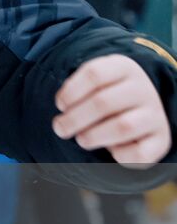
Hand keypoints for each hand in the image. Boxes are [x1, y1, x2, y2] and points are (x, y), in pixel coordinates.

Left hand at [53, 54, 172, 165]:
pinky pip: (138, 153)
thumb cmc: (105, 95)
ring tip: (81, 139)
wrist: (141, 109)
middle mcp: (143, 89)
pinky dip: (119, 155)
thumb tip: (64, 115)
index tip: (60, 105)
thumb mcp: (93, 84)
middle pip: (102, 103)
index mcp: (124, 67)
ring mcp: (155, 115)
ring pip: (121, 127)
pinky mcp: (162, 140)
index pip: (93, 73)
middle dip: (74, 119)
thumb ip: (76, 92)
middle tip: (60, 129)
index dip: (70, 92)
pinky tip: (112, 150)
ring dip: (93, 137)